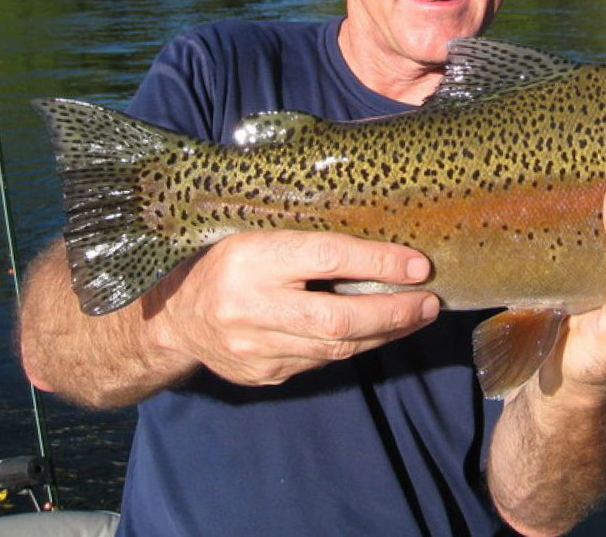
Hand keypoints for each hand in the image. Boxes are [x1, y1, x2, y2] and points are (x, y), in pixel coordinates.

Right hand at [139, 230, 439, 386]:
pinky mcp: (264, 375)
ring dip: (383, 333)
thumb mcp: (255, 233)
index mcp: (250, 258)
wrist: (176, 319)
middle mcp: (251, 307)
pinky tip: (377, 331)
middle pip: (336, 319)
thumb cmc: (226, 262)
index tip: (417, 264)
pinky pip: (320, 362)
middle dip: (392, 313)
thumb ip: (304, 237)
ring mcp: (257, 349)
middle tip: (429, 303)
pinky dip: (354, 346)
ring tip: (417, 316)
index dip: (376, 261)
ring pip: (335, 348)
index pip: (324, 258)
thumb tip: (376, 231)